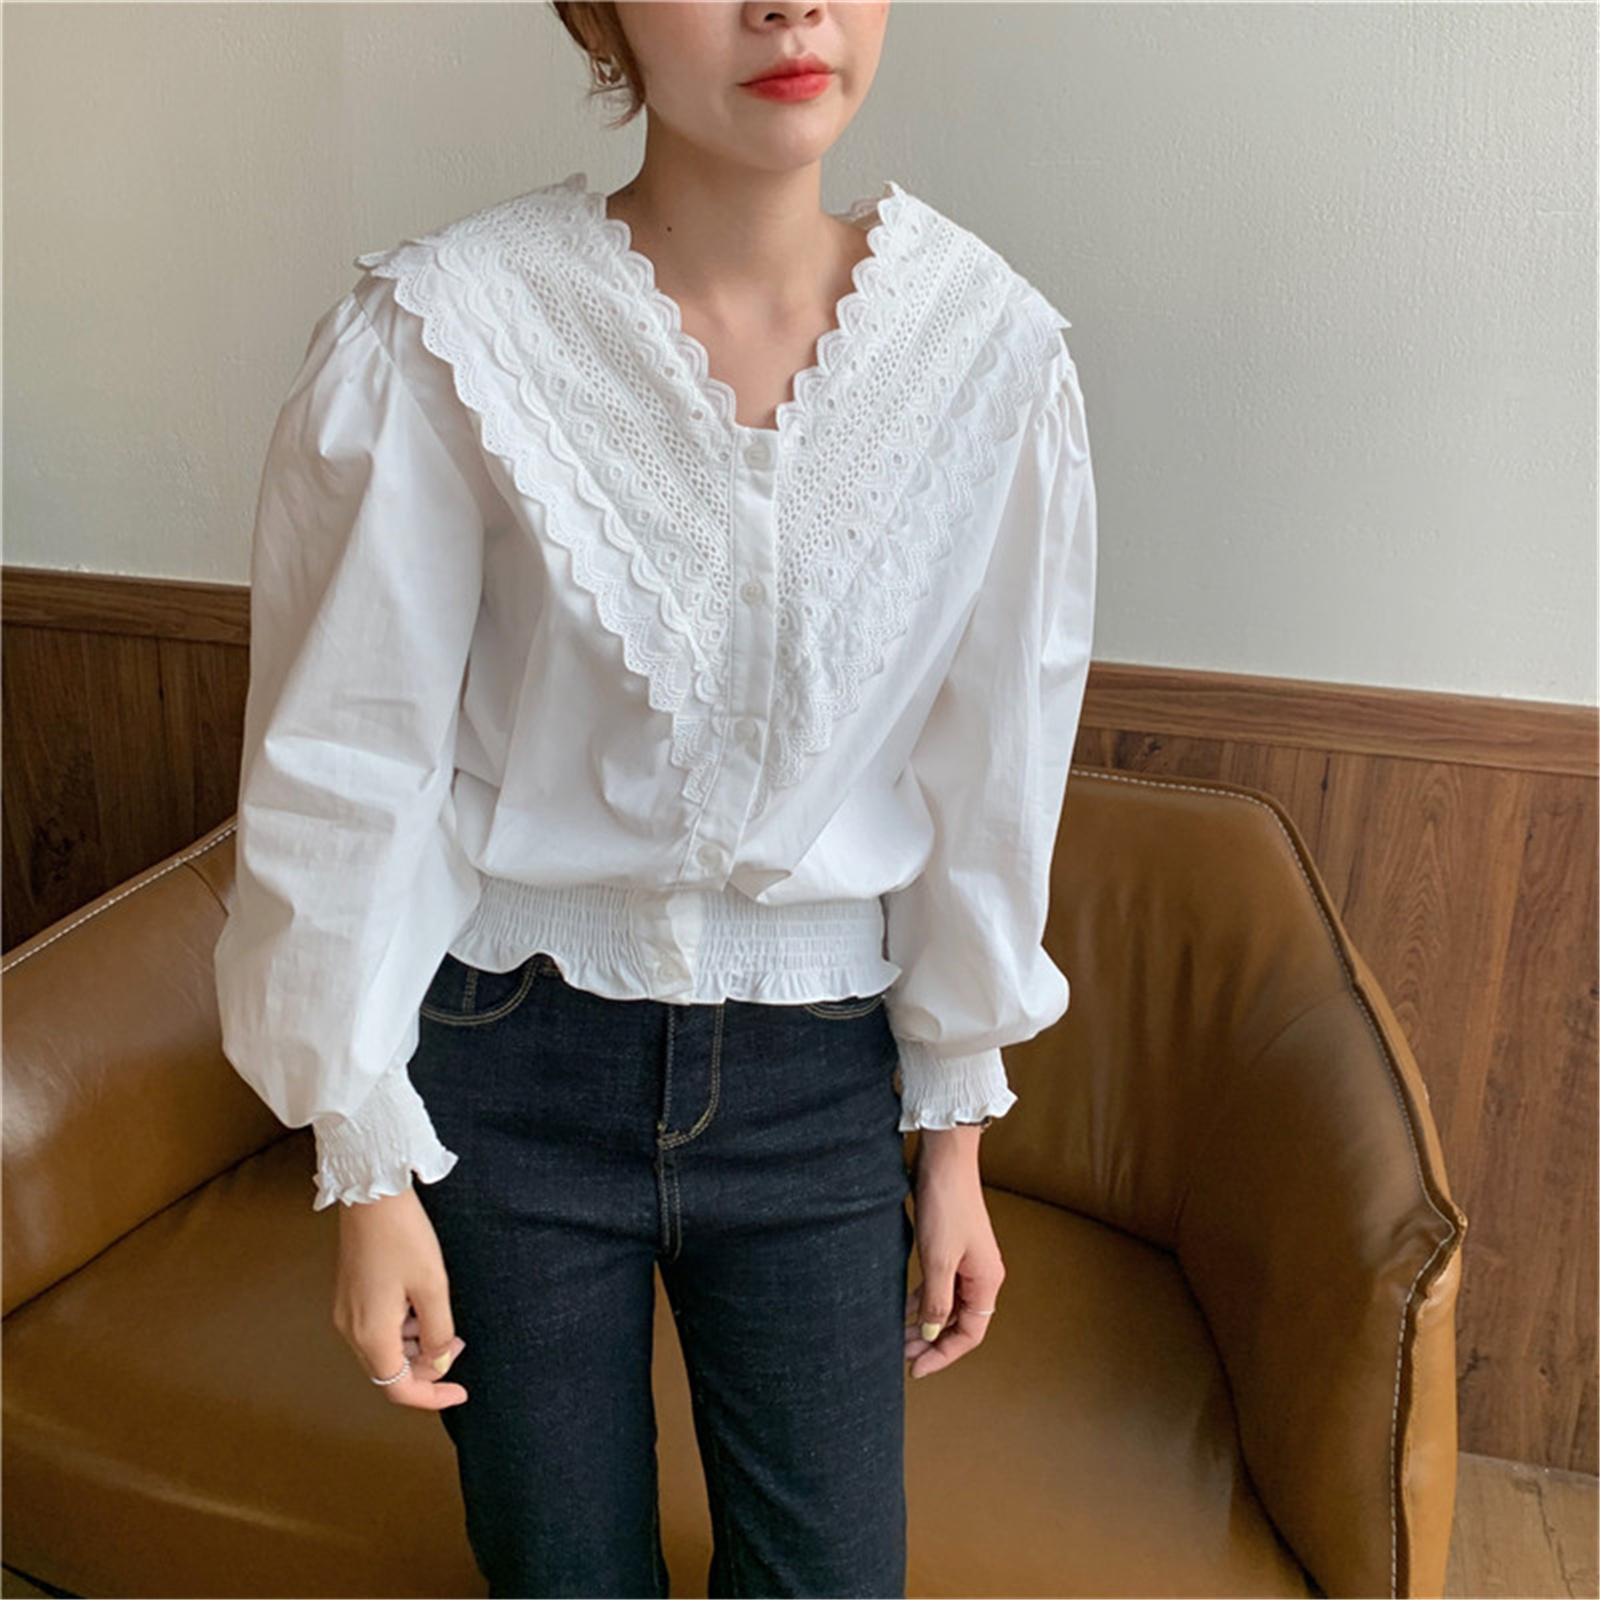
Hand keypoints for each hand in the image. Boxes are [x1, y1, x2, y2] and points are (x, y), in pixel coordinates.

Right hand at [332, 1184, 467, 1408]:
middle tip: (457, 1342)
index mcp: (370, 1334)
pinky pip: (377, 1328)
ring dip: (416, 1344)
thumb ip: (438, 1331)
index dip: (431, 1396)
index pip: (398, 1389)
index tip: (460, 1392)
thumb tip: (438, 1362)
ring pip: (384, 1350)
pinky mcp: (350, 1296)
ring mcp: (347, 1312)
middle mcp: (351, 1329)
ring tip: (442, 1317)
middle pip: (390, 1371)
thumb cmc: (402, 1235)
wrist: (372, 1195)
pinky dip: (402, 1327)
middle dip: (427, 1365)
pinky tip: (421, 1302)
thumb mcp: (433, 1286)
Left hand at [903, 1129, 1003, 1378]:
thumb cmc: (946, 1205)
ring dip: (926, 1322)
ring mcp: (967, 1262)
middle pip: (960, 1323)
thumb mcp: (938, 1260)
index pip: (970, 1334)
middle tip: (903, 1356)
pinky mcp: (952, 1249)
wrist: (945, 1161)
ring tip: (900, 1337)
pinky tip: (904, 1308)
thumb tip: (932, 1334)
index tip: (916, 1368)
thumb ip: (936, 1301)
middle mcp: (981, 1275)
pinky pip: (940, 1286)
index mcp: (987, 1281)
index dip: (944, 1355)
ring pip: (948, 1305)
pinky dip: (924, 1300)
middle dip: (932, 1342)